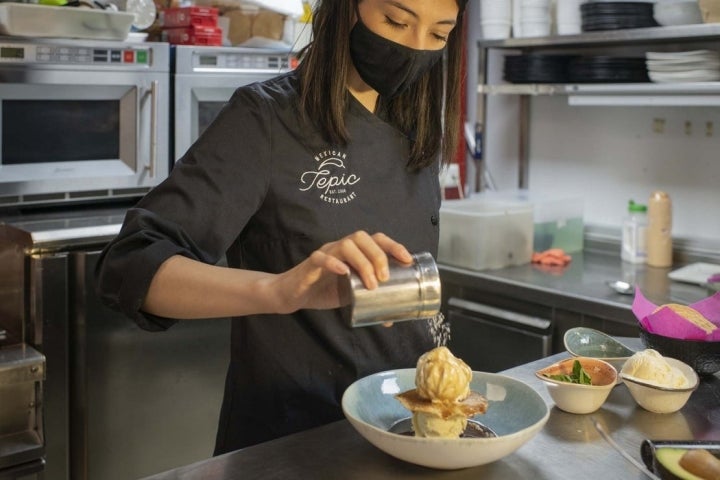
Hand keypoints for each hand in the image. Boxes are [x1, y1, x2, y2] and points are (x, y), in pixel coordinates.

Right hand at [272, 231, 412, 312]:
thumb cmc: (324, 290)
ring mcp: (326, 253)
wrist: (294, 295)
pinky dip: (333, 262)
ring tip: (370, 283)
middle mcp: (341, 247)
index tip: (407, 259)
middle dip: (378, 256)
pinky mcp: (310, 264)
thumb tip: (391, 320)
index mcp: (354, 252)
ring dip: (362, 262)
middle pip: (362, 237)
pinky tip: (343, 272)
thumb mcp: (351, 296)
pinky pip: (320, 257)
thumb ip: (368, 303)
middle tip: (385, 278)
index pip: (376, 239)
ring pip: (346, 244)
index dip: (393, 245)